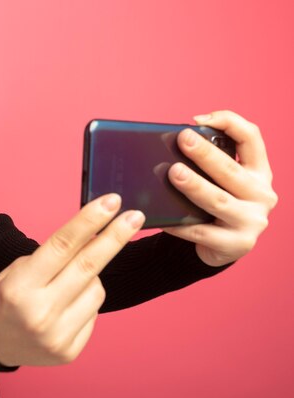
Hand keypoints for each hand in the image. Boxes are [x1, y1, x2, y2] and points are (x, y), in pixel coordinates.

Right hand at [0, 194, 144, 366]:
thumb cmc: (2, 299)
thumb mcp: (14, 272)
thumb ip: (51, 259)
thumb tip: (94, 238)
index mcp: (19, 286)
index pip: (62, 245)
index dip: (89, 220)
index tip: (112, 202)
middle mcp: (39, 312)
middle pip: (88, 266)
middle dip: (115, 237)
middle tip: (135, 216)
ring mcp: (56, 335)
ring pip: (97, 289)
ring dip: (90, 277)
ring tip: (66, 284)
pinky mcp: (70, 351)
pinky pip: (94, 313)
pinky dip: (85, 302)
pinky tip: (66, 307)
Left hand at [164, 110, 277, 266]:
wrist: (221, 248)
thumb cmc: (215, 206)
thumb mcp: (219, 182)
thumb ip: (207, 165)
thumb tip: (171, 146)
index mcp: (258, 171)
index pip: (251, 137)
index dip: (228, 122)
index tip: (198, 119)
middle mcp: (261, 194)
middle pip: (231, 170)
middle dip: (205, 153)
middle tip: (183, 139)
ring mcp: (252, 221)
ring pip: (218, 200)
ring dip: (195, 186)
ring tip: (174, 173)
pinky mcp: (238, 244)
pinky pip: (202, 232)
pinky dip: (181, 224)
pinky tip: (164, 218)